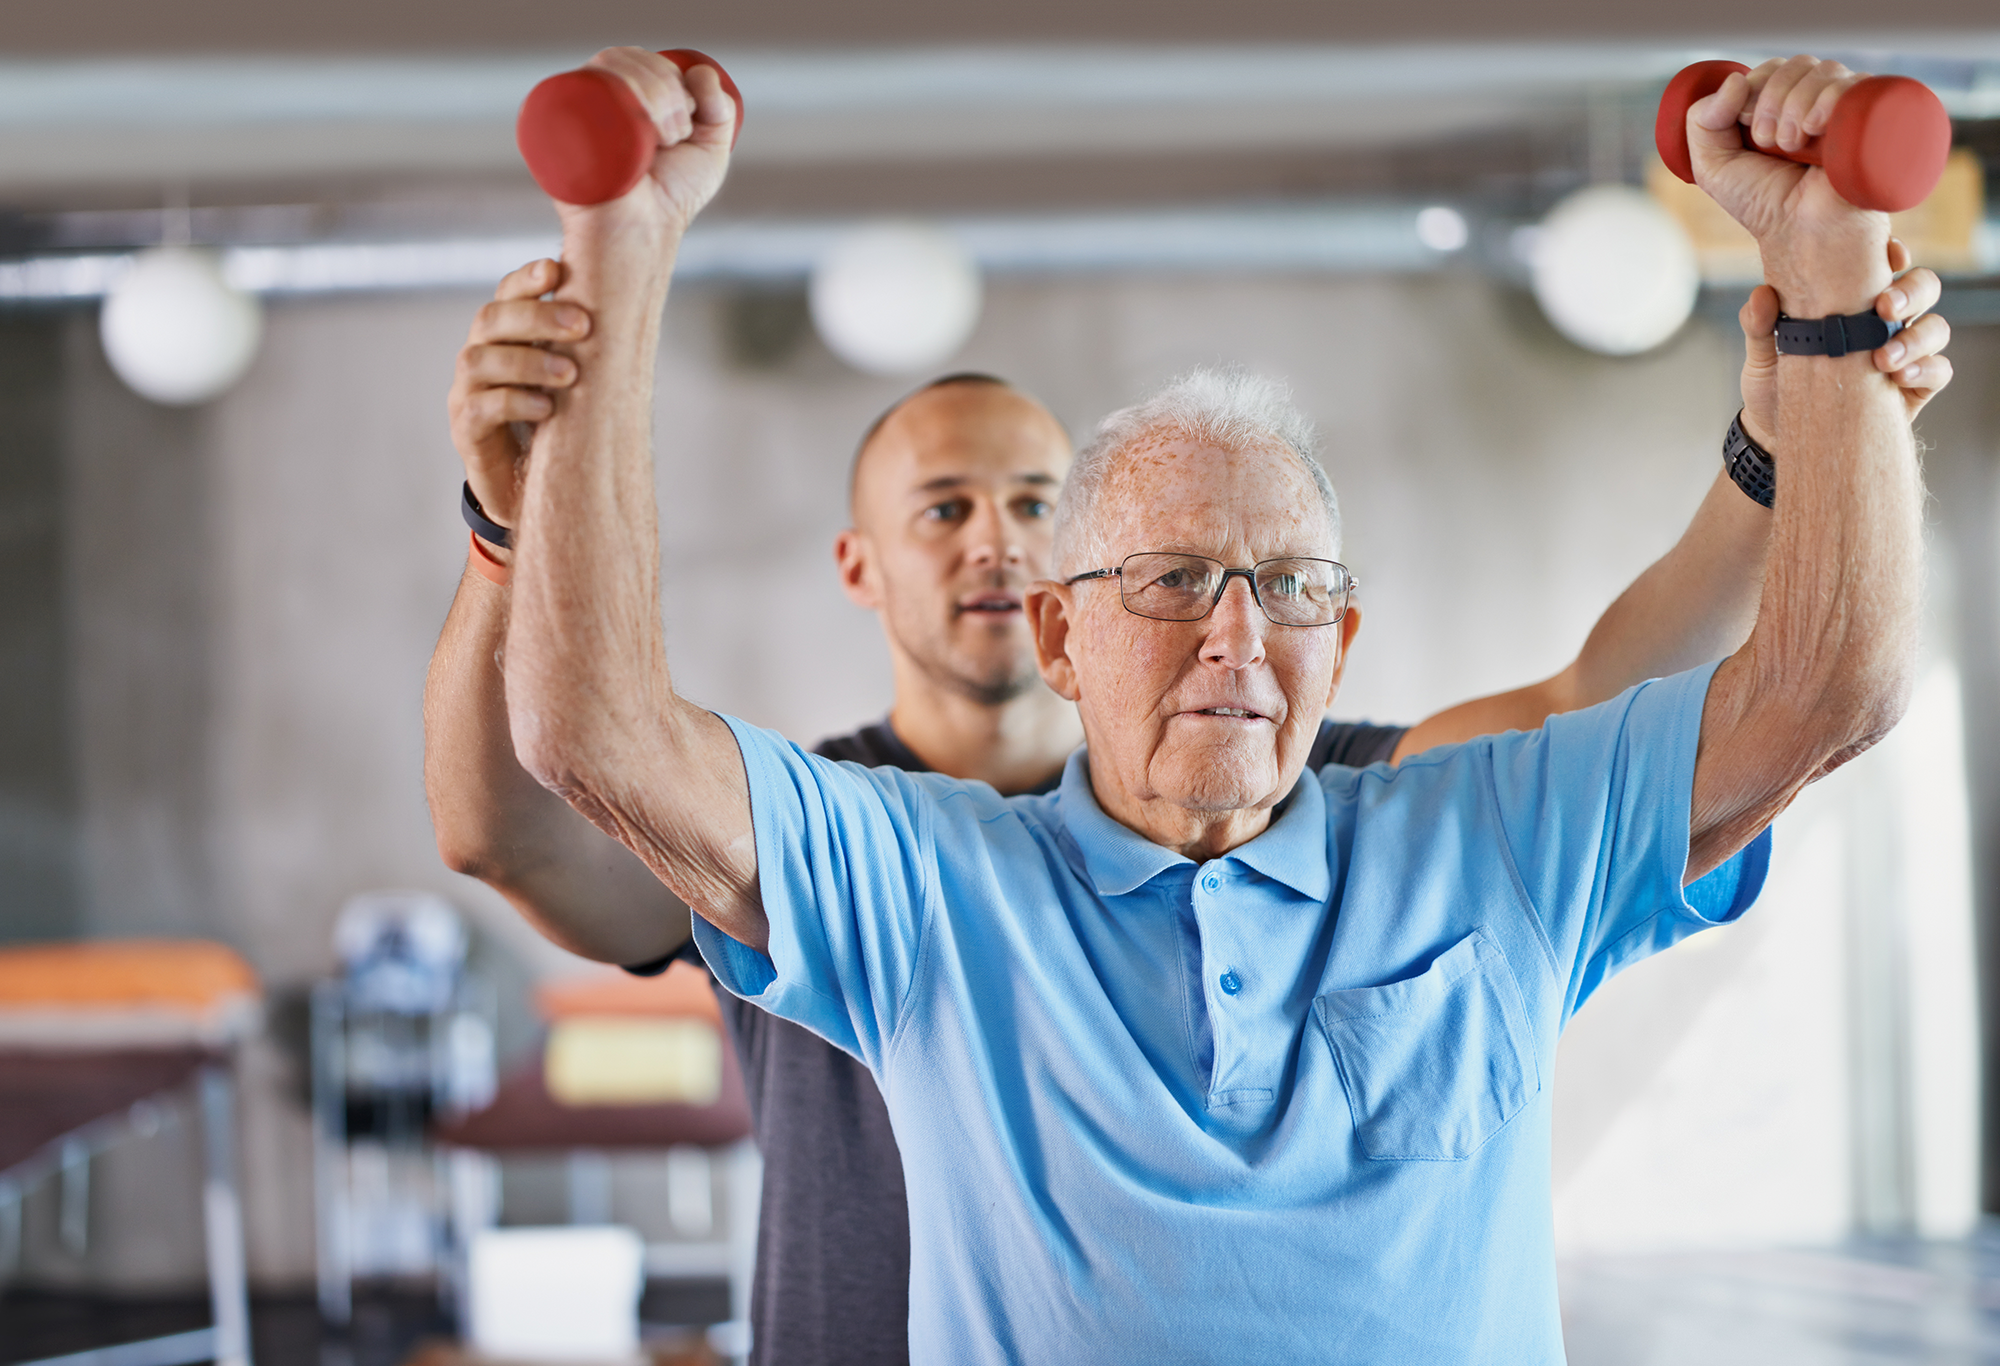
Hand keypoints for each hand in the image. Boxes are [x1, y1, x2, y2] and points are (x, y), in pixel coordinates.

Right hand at [446, 258, 590, 532]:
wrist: (534, 490)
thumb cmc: (559, 425)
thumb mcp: (574, 381)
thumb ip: (585, 347)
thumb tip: (631, 309)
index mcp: (504, 336)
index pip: (507, 294)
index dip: (527, 279)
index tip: (557, 269)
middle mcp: (479, 356)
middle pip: (492, 320)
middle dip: (537, 317)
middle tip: (582, 325)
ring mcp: (466, 392)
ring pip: (480, 360)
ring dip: (528, 361)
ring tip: (570, 375)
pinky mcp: (465, 430)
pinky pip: (481, 407)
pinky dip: (515, 402)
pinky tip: (547, 408)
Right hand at [554, 48, 737, 245]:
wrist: (641, 231)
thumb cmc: (670, 198)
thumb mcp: (710, 150)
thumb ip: (719, 109)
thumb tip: (700, 71)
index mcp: (627, 99)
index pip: (646, 59)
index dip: (675, 76)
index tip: (691, 119)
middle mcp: (599, 99)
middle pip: (630, 57)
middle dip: (669, 89)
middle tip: (675, 137)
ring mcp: (577, 108)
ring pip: (612, 64)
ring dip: (654, 95)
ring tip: (663, 141)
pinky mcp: (557, 120)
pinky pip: (586, 82)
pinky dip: (625, 93)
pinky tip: (643, 131)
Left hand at [1689, 55, 1890, 314]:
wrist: (1800, 234)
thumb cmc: (1761, 204)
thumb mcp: (1713, 166)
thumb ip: (1702, 121)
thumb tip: (1734, 79)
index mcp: (1783, 107)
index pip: (1771, 69)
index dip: (1752, 89)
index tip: (1747, 130)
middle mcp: (1818, 103)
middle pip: (1797, 64)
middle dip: (1771, 100)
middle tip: (1770, 143)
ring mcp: (1847, 111)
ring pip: (1825, 70)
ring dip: (1795, 105)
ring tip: (1792, 147)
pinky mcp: (1873, 121)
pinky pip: (1858, 84)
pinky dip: (1830, 98)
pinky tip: (1816, 128)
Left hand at [1738, 239, 1953, 449]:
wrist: (1778, 437)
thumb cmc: (1776, 386)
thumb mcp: (1763, 356)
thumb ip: (1760, 325)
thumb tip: (1762, 294)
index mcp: (1854, 301)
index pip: (1886, 264)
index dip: (1893, 253)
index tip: (1888, 256)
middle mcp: (1886, 321)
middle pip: (1923, 288)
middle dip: (1911, 291)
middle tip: (1885, 308)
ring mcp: (1905, 352)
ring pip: (1935, 327)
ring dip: (1916, 337)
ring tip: (1883, 358)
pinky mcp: (1914, 387)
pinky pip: (1939, 370)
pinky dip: (1925, 369)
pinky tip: (1898, 377)